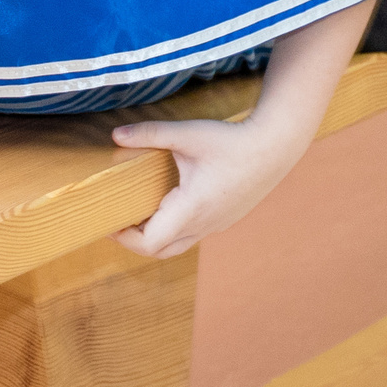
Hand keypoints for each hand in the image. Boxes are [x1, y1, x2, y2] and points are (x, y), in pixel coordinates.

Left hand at [108, 116, 310, 259]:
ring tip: (141, 212)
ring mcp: (216, 225)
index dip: (124, 238)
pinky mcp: (225, 219)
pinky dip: (174, 229)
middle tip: (120, 219)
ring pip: (178, 246)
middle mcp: (203, 224)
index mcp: (191, 209)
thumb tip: (115, 134)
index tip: (110, 220)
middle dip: (135, 240)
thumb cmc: (231, 141)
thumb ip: (150, 134)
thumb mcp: (187, 134)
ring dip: (156, 236)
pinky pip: (193, 235)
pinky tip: (169, 203)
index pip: (148, 244)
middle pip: (160, 252)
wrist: (275, 147)